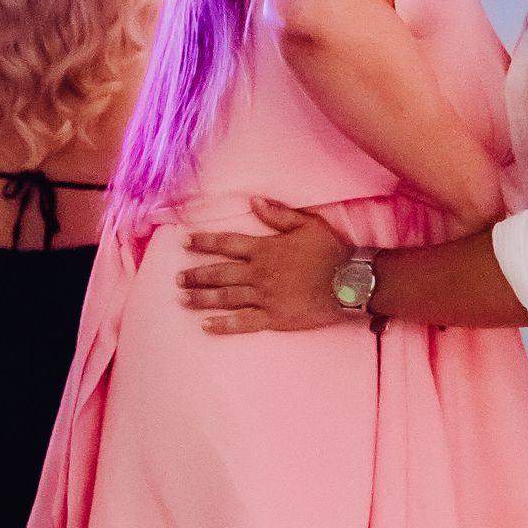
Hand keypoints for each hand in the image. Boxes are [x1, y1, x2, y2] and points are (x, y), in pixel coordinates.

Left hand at [176, 200, 347, 333]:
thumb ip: (278, 214)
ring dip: (201, 298)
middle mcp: (259, 273)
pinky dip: (223, 324)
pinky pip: (243, 322)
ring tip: (183, 299)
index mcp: (265, 249)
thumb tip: (253, 201)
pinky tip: (206, 326)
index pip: (226, 243)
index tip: (184, 241)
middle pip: (219, 273)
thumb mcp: (307, 224)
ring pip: (226, 297)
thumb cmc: (330, 251)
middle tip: (177, 278)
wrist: (350, 282)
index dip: (203, 242)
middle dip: (196, 275)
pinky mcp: (274, 317)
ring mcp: (265, 297)